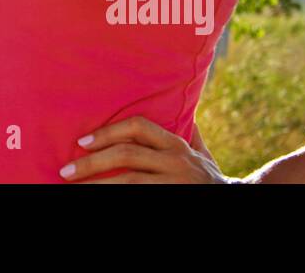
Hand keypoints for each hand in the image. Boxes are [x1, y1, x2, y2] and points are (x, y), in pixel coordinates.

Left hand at [58, 115, 242, 182]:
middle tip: (66, 170)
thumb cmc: (209, 177)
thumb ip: (186, 132)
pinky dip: (115, 198)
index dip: (107, 131)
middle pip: (126, 156)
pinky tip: (97, 199)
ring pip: (128, 182)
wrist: (239, 203)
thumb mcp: (200, 152)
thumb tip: (176, 102)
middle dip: (92, 162)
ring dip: (97, 185)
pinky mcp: (171, 200)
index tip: (82, 141)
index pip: (137, 127)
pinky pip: (136, 198)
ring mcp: (174, 184)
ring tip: (73, 187)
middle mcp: (175, 162)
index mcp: (176, 144)